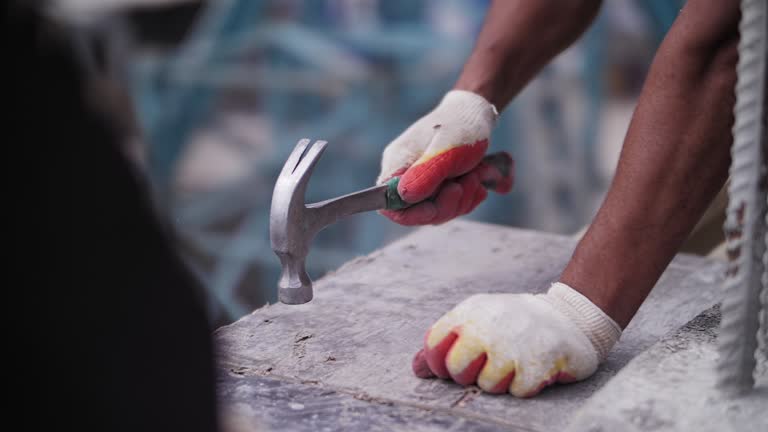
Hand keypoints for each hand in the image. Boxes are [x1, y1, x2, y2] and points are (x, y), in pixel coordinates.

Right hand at [377, 90, 512, 224]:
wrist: (477, 113)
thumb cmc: (460, 127)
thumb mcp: (447, 152)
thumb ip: (425, 175)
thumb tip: (403, 197)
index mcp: (398, 163)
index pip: (388, 203)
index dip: (410, 214)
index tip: (433, 208)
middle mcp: (406, 174)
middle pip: (418, 211)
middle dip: (447, 204)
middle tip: (465, 184)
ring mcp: (424, 180)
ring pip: (439, 210)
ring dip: (464, 198)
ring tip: (476, 175)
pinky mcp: (440, 184)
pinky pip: (452, 204)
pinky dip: (469, 196)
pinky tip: (479, 178)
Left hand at [411, 283, 621, 396]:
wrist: (570, 316)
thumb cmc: (514, 323)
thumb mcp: (478, 321)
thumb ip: (446, 343)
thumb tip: (417, 369)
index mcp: (470, 312)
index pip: (433, 345)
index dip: (439, 363)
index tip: (455, 365)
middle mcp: (488, 325)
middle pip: (456, 369)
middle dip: (469, 375)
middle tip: (487, 365)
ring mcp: (513, 344)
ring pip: (487, 385)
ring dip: (500, 381)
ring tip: (514, 363)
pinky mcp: (538, 363)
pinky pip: (517, 391)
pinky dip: (525, 385)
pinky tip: (533, 368)